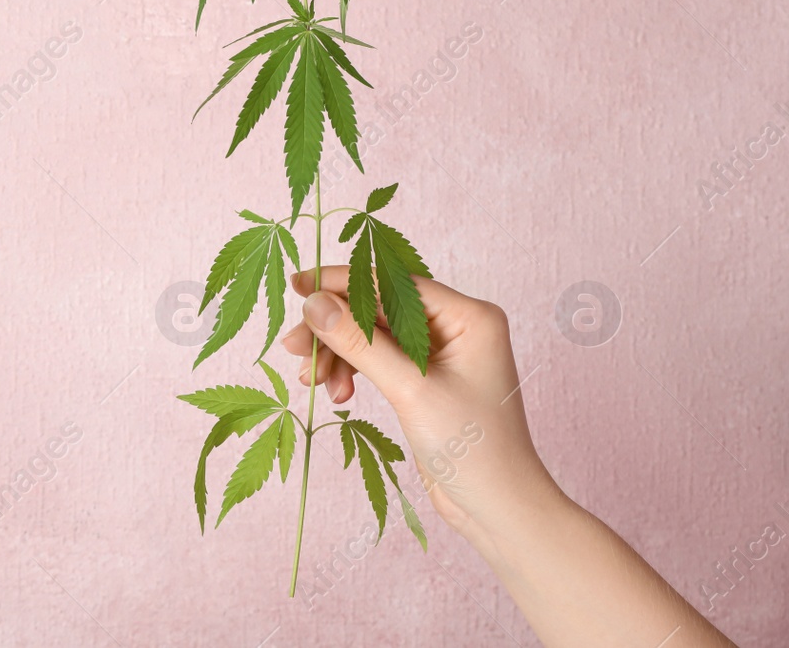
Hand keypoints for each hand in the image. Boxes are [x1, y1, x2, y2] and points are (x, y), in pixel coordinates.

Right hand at [281, 266, 561, 542]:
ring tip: (312, 382)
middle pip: (378, 310)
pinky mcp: (425, 380)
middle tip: (295, 347)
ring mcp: (440, 355)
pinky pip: (378, 361)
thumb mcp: (411, 391)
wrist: (497, 509)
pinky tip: (338, 395)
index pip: (394, 284)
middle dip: (335, 328)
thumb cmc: (474, 449)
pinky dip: (353, 373)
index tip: (298, 285)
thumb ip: (361, 344)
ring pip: (373, 337)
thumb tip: (313, 304)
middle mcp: (456, 328)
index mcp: (469, 317)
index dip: (342, 283)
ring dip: (339, 355)